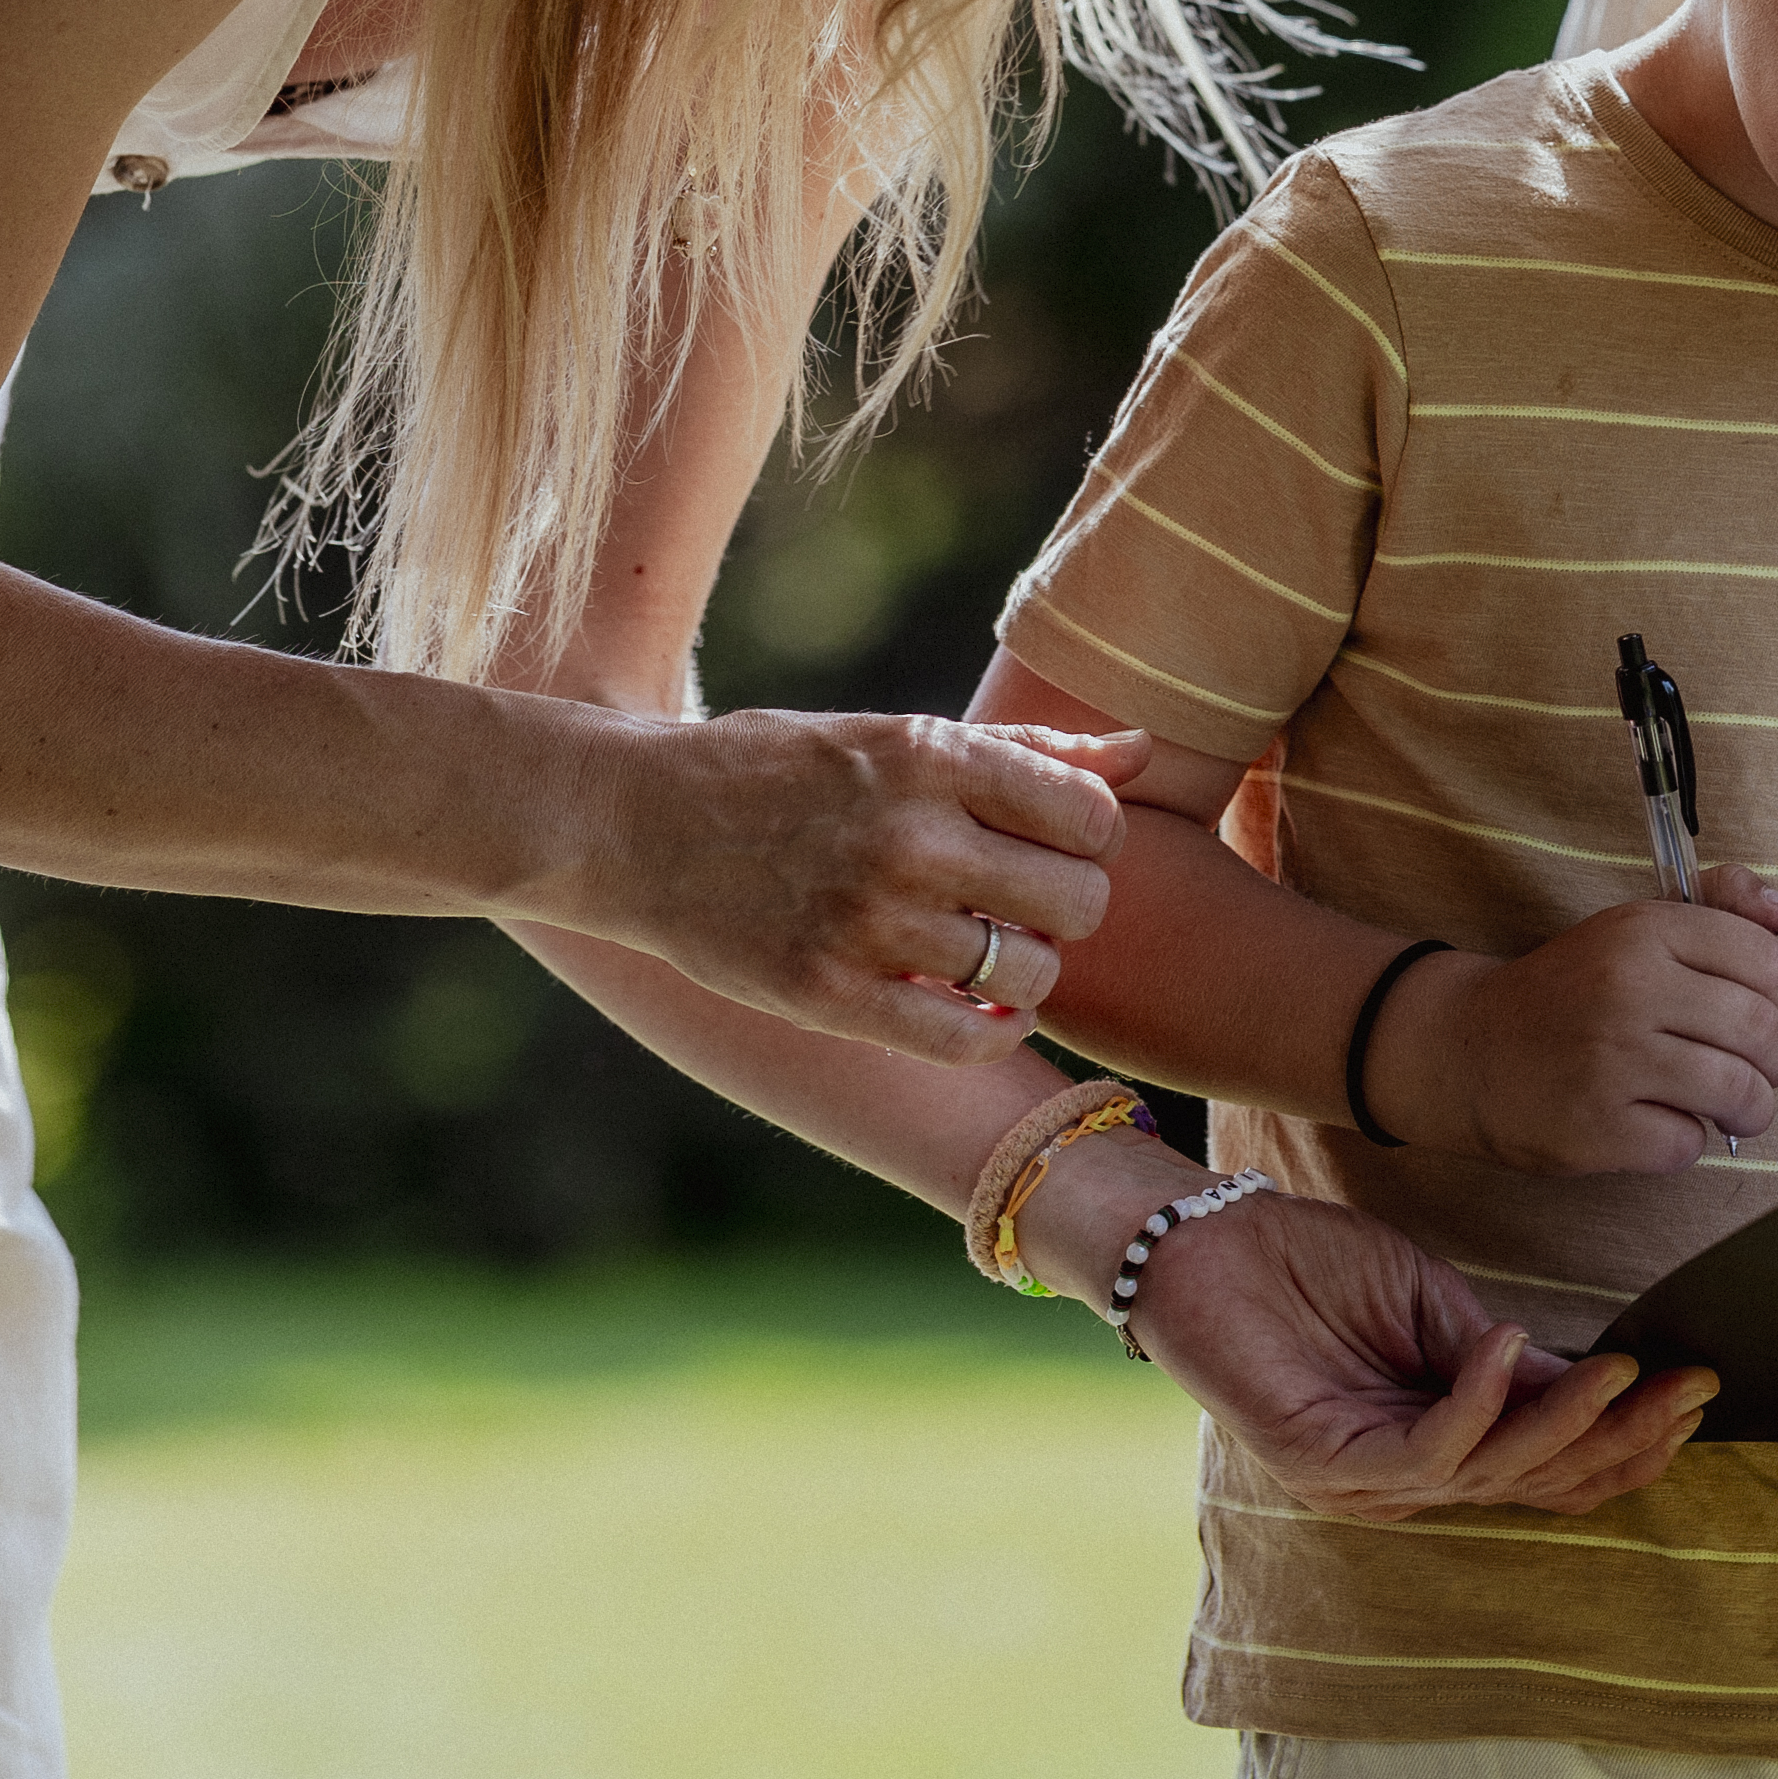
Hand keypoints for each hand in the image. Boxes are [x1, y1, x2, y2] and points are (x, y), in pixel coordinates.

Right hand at [542, 709, 1146, 1064]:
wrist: (633, 822)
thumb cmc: (780, 770)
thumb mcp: (897, 738)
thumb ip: (1027, 751)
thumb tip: (1144, 753)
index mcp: (928, 756)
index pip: (1091, 816)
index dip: (1090, 840)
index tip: (1051, 846)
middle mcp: (909, 837)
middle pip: (1077, 901)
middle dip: (1065, 909)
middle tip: (1023, 907)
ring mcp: (868, 921)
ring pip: (1031, 975)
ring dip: (1028, 975)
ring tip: (990, 954)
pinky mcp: (829, 993)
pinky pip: (966, 1040)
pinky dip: (992, 1036)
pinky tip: (974, 1012)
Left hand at [1118, 1177, 1716, 1519]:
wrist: (1203, 1241)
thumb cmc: (1309, 1264)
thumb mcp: (1431, 1303)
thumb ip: (1503, 1356)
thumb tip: (1596, 1379)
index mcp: (1442, 1441)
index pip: (1555, 1463)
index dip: (1630, 1434)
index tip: (1697, 1385)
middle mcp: (1411, 1478)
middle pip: (1543, 1482)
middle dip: (1625, 1440)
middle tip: (1690, 1391)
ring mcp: (1368, 1479)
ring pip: (1497, 1474)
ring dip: (1570, 1424)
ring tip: (1626, 1370)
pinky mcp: (1325, 1463)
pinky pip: (1426, 1447)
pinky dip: (1481, 1402)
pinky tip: (1516, 1348)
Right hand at [1384, 868, 1777, 1173]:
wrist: (1468, 1051)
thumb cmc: (1571, 992)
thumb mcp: (1633, 929)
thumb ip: (1718, 908)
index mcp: (1645, 930)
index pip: (1766, 961)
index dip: (1774, 995)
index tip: (1748, 1010)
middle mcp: (1629, 988)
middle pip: (1763, 1033)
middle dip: (1774, 1063)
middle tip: (1751, 1070)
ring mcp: (1612, 1061)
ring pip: (1739, 1094)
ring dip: (1747, 1110)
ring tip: (1727, 1108)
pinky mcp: (1597, 1128)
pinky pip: (1687, 1144)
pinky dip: (1685, 1143)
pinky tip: (1657, 1125)